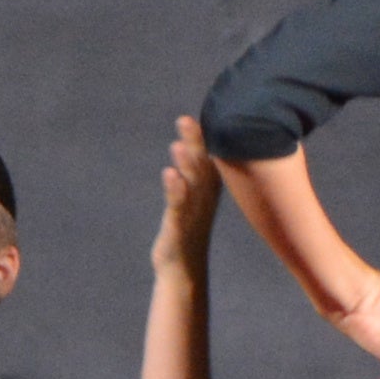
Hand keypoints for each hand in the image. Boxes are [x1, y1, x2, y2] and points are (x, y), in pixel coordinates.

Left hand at [153, 116, 222, 270]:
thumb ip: (194, 169)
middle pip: (202, 165)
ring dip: (186, 164)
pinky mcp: (180, 227)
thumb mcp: (193, 195)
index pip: (210, 155)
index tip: (204, 110)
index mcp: (209, 186)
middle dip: (194, 142)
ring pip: (192, 184)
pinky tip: (169, 173)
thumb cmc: (187, 228)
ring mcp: (194, 212)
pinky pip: (179, 205)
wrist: (182, 269)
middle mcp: (205, 197)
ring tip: (178, 144)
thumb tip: (192, 142)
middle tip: (186, 119)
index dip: (205, 135)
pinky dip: (175, 189)